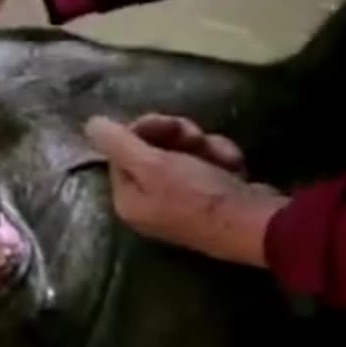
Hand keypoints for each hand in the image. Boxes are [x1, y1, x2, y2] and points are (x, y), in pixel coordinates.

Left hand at [84, 116, 288, 266]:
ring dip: (206, 146)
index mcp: (128, 199)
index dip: (145, 129)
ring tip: (222, 158)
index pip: (122, 149)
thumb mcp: (151, 165)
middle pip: (153, 148)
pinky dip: (221, 159)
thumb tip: (90, 124)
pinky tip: (234, 167)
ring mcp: (181, 202)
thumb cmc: (197, 195)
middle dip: (179, 136)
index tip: (168, 123)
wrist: (255, 223)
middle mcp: (150, 203)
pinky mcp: (210, 197)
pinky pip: (208, 163)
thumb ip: (117, 142)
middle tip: (195, 137)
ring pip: (184, 151)